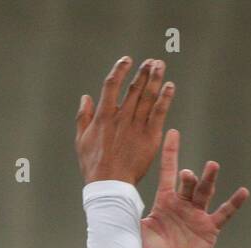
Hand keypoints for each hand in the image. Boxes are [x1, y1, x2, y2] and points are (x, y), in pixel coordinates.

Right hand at [75, 57, 172, 184]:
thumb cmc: (93, 165)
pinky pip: (159, 112)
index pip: (111, 86)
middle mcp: (121, 117)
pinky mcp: (150, 136)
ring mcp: (136, 126)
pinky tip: (170, 86)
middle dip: (143, 72)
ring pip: (147, 96)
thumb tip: (85, 98)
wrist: (110, 184)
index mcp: (103, 117)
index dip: (120, 70)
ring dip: (154, 79)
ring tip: (160, 66)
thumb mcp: (81, 140)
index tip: (126, 60)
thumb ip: (83, 117)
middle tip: (151, 62)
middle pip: (134, 88)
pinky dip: (165, 98)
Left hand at [141, 129, 249, 247]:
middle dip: (188, 177)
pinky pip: (224, 213)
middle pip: (188, 183)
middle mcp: (182, 205)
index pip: (168, 173)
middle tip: (186, 174)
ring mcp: (197, 215)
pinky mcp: (209, 228)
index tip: (173, 132)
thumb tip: (113, 199)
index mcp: (164, 202)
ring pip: (205, 192)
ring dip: (208, 180)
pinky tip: (243, 192)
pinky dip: (234, 203)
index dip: (171, 153)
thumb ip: (130, 214)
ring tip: (211, 166)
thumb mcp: (136, 231)